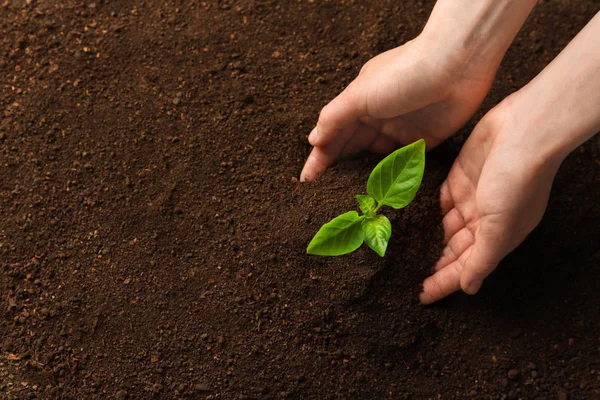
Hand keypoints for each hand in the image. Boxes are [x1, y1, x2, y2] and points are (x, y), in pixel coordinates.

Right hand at [300, 36, 494, 180]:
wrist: (457, 65)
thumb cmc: (403, 73)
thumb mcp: (360, 94)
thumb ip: (334, 118)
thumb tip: (312, 140)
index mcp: (359, 103)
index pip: (333, 136)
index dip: (319, 158)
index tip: (306, 182)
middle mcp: (377, 118)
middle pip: (351, 151)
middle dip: (337, 172)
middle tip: (322, 198)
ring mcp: (399, 131)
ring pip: (374, 161)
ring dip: (362, 179)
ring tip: (348, 203)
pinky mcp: (423, 143)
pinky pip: (402, 166)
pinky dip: (391, 180)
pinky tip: (381, 197)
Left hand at [419, 101, 562, 303]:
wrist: (523, 131)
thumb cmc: (517, 181)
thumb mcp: (500, 227)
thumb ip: (482, 259)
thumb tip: (470, 289)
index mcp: (497, 238)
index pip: (466, 268)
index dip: (444, 283)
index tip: (422, 297)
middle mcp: (483, 222)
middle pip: (452, 250)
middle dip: (431, 264)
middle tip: (404, 276)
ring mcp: (470, 199)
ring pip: (442, 228)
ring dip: (424, 240)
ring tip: (399, 253)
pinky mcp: (458, 178)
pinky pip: (436, 201)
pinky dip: (423, 212)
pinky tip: (405, 222)